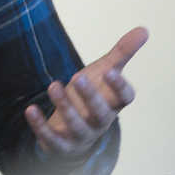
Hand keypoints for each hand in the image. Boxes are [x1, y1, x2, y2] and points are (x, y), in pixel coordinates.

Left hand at [24, 26, 147, 156]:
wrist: (72, 131)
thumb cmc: (91, 97)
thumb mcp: (104, 73)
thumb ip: (122, 53)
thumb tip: (144, 29)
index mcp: (112, 103)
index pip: (124, 99)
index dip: (119, 87)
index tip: (110, 71)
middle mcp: (100, 121)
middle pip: (101, 113)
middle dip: (90, 97)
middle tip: (77, 77)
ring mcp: (81, 135)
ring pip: (77, 126)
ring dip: (65, 107)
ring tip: (53, 85)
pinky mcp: (61, 144)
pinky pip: (52, 139)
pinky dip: (41, 126)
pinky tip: (30, 109)